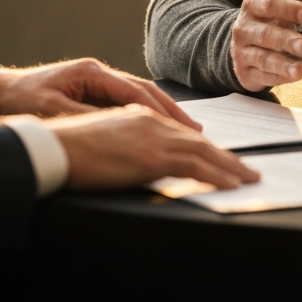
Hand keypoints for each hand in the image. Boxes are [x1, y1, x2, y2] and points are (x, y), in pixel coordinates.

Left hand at [0, 58, 200, 128]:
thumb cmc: (21, 100)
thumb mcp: (53, 112)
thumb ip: (86, 120)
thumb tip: (117, 131)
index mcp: (92, 73)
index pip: (135, 92)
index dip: (161, 111)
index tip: (183, 128)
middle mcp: (99, 72)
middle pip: (144, 91)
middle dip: (171, 110)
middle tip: (196, 130)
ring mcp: (97, 80)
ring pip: (138, 95)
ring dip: (162, 111)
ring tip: (187, 129)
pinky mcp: (92, 90)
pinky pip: (126, 101)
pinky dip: (145, 113)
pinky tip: (158, 127)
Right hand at [48, 104, 259, 190]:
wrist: (53, 147)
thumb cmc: (69, 150)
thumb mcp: (105, 143)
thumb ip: (128, 147)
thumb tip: (141, 163)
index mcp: (139, 116)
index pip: (181, 133)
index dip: (205, 147)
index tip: (222, 158)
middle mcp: (151, 121)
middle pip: (197, 140)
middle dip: (225, 156)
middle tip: (246, 170)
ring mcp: (153, 137)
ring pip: (202, 151)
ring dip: (229, 166)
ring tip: (248, 179)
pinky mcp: (151, 155)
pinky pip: (193, 165)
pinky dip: (216, 174)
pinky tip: (231, 185)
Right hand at [230, 0, 301, 91]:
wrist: (243, 43)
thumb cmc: (273, 17)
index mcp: (255, 4)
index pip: (269, 4)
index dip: (288, 9)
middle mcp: (245, 27)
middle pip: (266, 34)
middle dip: (287, 40)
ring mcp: (243, 51)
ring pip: (263, 58)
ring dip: (283, 64)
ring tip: (300, 69)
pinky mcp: (246, 72)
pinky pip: (264, 76)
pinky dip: (279, 77)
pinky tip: (292, 76)